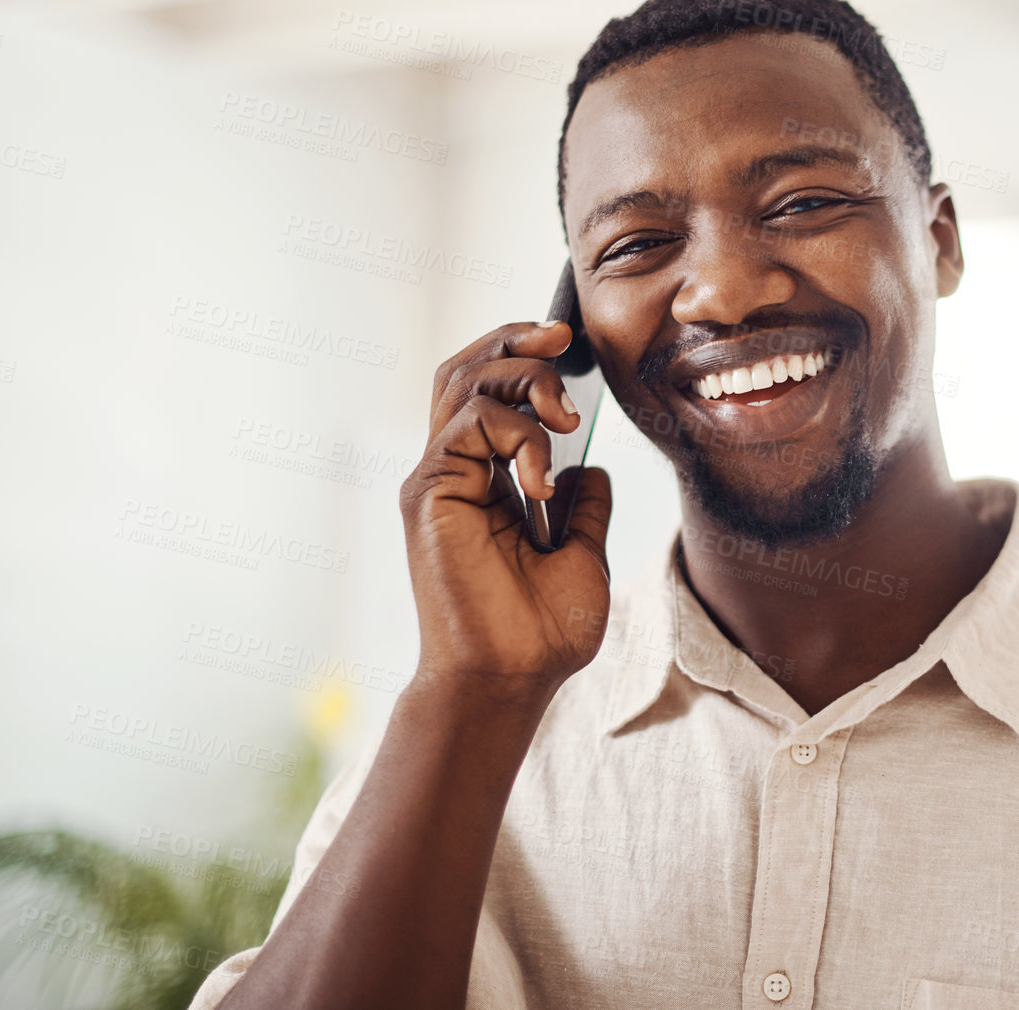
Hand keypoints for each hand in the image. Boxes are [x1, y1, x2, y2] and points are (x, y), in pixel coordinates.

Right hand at [399, 320, 611, 690]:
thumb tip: (589, 468)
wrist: (512, 678)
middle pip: (467, 370)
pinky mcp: (429, 493)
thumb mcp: (584, 556)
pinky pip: (467, 426)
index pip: (490, 392)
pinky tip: (542, 477)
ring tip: (564, 416)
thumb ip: (584, 509)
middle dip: (516, 339)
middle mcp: (454, 472)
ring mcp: (437, 479)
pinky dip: (516, 433)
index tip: (574, 344)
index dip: (524, 355)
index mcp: (486, 482)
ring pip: (463, 383)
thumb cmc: (541, 633)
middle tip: (566, 340)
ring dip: (522, 379)